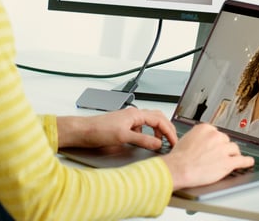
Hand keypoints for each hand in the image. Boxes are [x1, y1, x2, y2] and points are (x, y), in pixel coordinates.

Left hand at [57, 107, 176, 149]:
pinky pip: (141, 128)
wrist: (84, 131)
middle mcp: (133, 115)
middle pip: (157, 118)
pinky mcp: (124, 126)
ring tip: (161, 143)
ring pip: (150, 122)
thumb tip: (158, 144)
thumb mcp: (123, 137)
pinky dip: (148, 134)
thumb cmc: (99, 130)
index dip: (169, 131)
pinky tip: (145, 142)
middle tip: (172, 141)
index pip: (160, 120)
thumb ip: (143, 140)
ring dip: (158, 131)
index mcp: (135, 114)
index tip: (174, 142)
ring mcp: (129, 120)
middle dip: (167, 129)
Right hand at [161, 123, 254, 189]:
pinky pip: (242, 160)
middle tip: (218, 154)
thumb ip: (198, 137)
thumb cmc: (179, 157)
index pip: (216, 132)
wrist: (179, 169)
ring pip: (234, 148)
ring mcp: (222, 149)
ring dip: (232, 154)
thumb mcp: (186, 138)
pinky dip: (246, 161)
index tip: (216, 145)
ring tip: (231, 158)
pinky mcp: (227, 162)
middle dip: (223, 147)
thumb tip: (203, 141)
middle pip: (226, 140)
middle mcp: (215, 136)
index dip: (216, 141)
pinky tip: (248, 162)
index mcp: (205, 128)